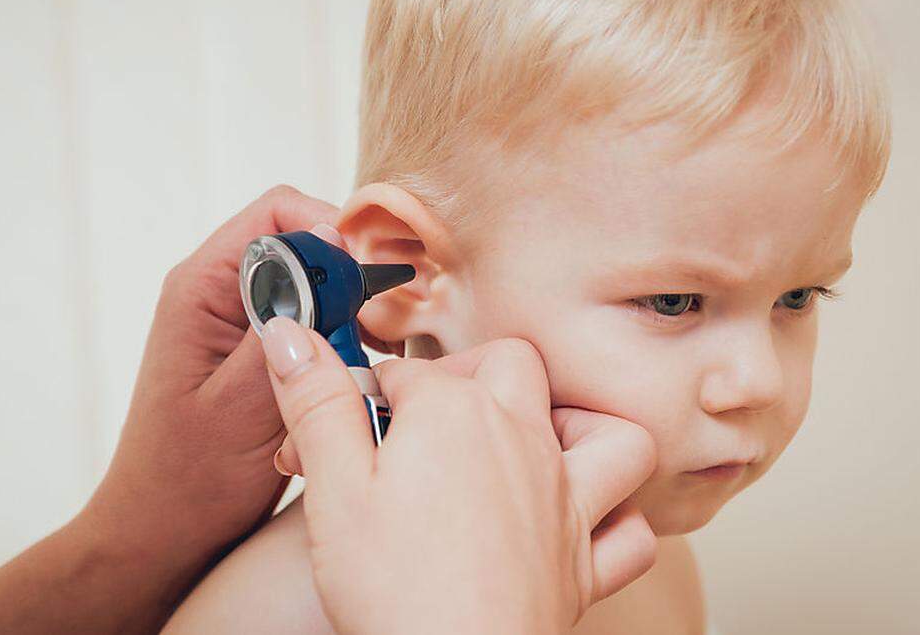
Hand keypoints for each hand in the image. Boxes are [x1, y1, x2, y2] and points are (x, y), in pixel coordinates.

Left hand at [81, 185, 339, 585]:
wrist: (164, 531)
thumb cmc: (189, 479)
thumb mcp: (242, 403)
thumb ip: (285, 329)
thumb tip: (328, 257)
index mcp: (201, 288)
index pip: (278, 213)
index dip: (331, 231)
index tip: (368, 278)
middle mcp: (219, 293)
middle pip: (303, 243)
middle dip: (349, 278)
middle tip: (382, 328)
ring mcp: (239, 322)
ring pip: (315, 286)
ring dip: (349, 317)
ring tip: (372, 358)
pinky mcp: (258, 351)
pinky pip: (311, 324)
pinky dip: (338, 346)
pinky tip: (352, 381)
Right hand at [260, 317, 656, 634]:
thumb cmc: (390, 586)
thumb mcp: (332, 486)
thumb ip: (316, 402)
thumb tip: (288, 333)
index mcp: (455, 413)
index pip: (403, 371)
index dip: (361, 394)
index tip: (335, 425)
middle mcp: (521, 441)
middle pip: (511, 363)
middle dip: (467, 373)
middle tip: (423, 416)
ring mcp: (564, 501)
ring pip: (607, 433)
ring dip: (576, 427)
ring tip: (528, 442)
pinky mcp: (582, 565)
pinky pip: (631, 531)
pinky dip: (616, 519)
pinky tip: (578, 521)